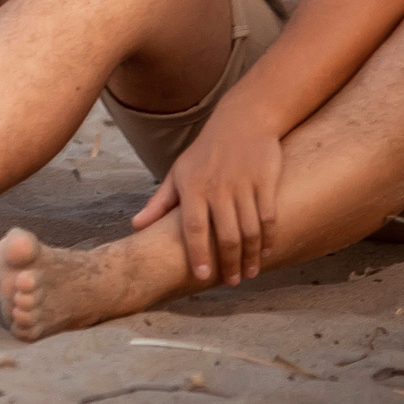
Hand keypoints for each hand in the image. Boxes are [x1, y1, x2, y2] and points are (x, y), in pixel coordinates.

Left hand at [129, 111, 282, 285]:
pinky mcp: (265, 182)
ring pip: (249, 231)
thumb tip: (135, 226)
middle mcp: (217, 187)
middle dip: (229, 263)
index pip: (193, 228)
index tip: (203, 277)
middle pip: (226, 235)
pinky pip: (268, 217)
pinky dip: (268, 238)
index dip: (198, 254)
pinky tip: (265, 252)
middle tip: (233, 282)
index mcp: (192, 187)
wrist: (241, 121)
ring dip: (251, 256)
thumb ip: (159, 203)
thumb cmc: (205, 153)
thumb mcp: (178, 173)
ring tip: (250, 272)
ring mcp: (243, 185)